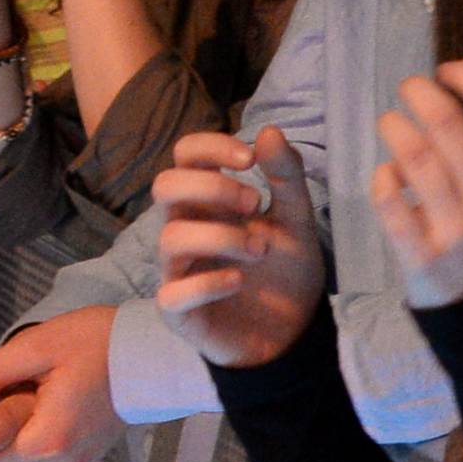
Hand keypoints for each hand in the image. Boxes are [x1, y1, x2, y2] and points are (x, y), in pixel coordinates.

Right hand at [156, 129, 324, 367]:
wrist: (294, 331)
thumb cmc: (285, 269)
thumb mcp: (297, 218)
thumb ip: (286, 176)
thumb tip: (269, 130)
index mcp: (210, 202)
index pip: (185, 156)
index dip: (210, 147)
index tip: (249, 157)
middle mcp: (186, 229)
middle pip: (164, 186)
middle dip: (211, 188)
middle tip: (253, 203)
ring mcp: (178, 271)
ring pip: (170, 237)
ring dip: (223, 237)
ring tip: (261, 250)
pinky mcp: (180, 311)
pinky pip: (174, 293)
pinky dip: (210, 282)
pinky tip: (240, 281)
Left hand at [368, 60, 462, 308]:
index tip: (450, 69)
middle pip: (450, 127)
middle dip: (423, 95)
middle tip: (411, 87)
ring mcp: (456, 231)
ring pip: (417, 160)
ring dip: (396, 129)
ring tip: (392, 120)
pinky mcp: (422, 257)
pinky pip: (392, 206)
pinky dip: (383, 179)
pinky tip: (386, 170)